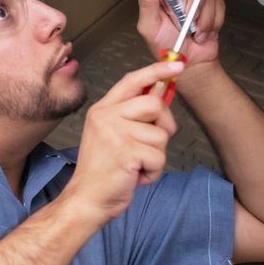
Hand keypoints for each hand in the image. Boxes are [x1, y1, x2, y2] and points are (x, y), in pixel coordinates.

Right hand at [59, 61, 182, 223]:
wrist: (87, 200)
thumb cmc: (102, 172)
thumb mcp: (112, 135)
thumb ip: (132, 115)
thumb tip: (160, 94)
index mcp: (103, 110)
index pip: (132, 80)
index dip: (157, 70)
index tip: (177, 65)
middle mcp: (106, 116)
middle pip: (154, 104)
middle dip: (163, 125)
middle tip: (150, 145)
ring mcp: (115, 133)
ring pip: (160, 135)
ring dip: (156, 156)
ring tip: (135, 165)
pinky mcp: (126, 151)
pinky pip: (159, 157)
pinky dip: (153, 172)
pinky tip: (135, 175)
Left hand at [135, 0, 224, 70]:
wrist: (190, 65)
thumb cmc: (166, 47)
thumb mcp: (150, 26)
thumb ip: (148, 1)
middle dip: (192, 0)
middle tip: (187, 17)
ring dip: (202, 18)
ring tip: (194, 32)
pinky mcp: (212, 7)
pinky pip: (218, 5)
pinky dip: (212, 22)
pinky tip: (203, 32)